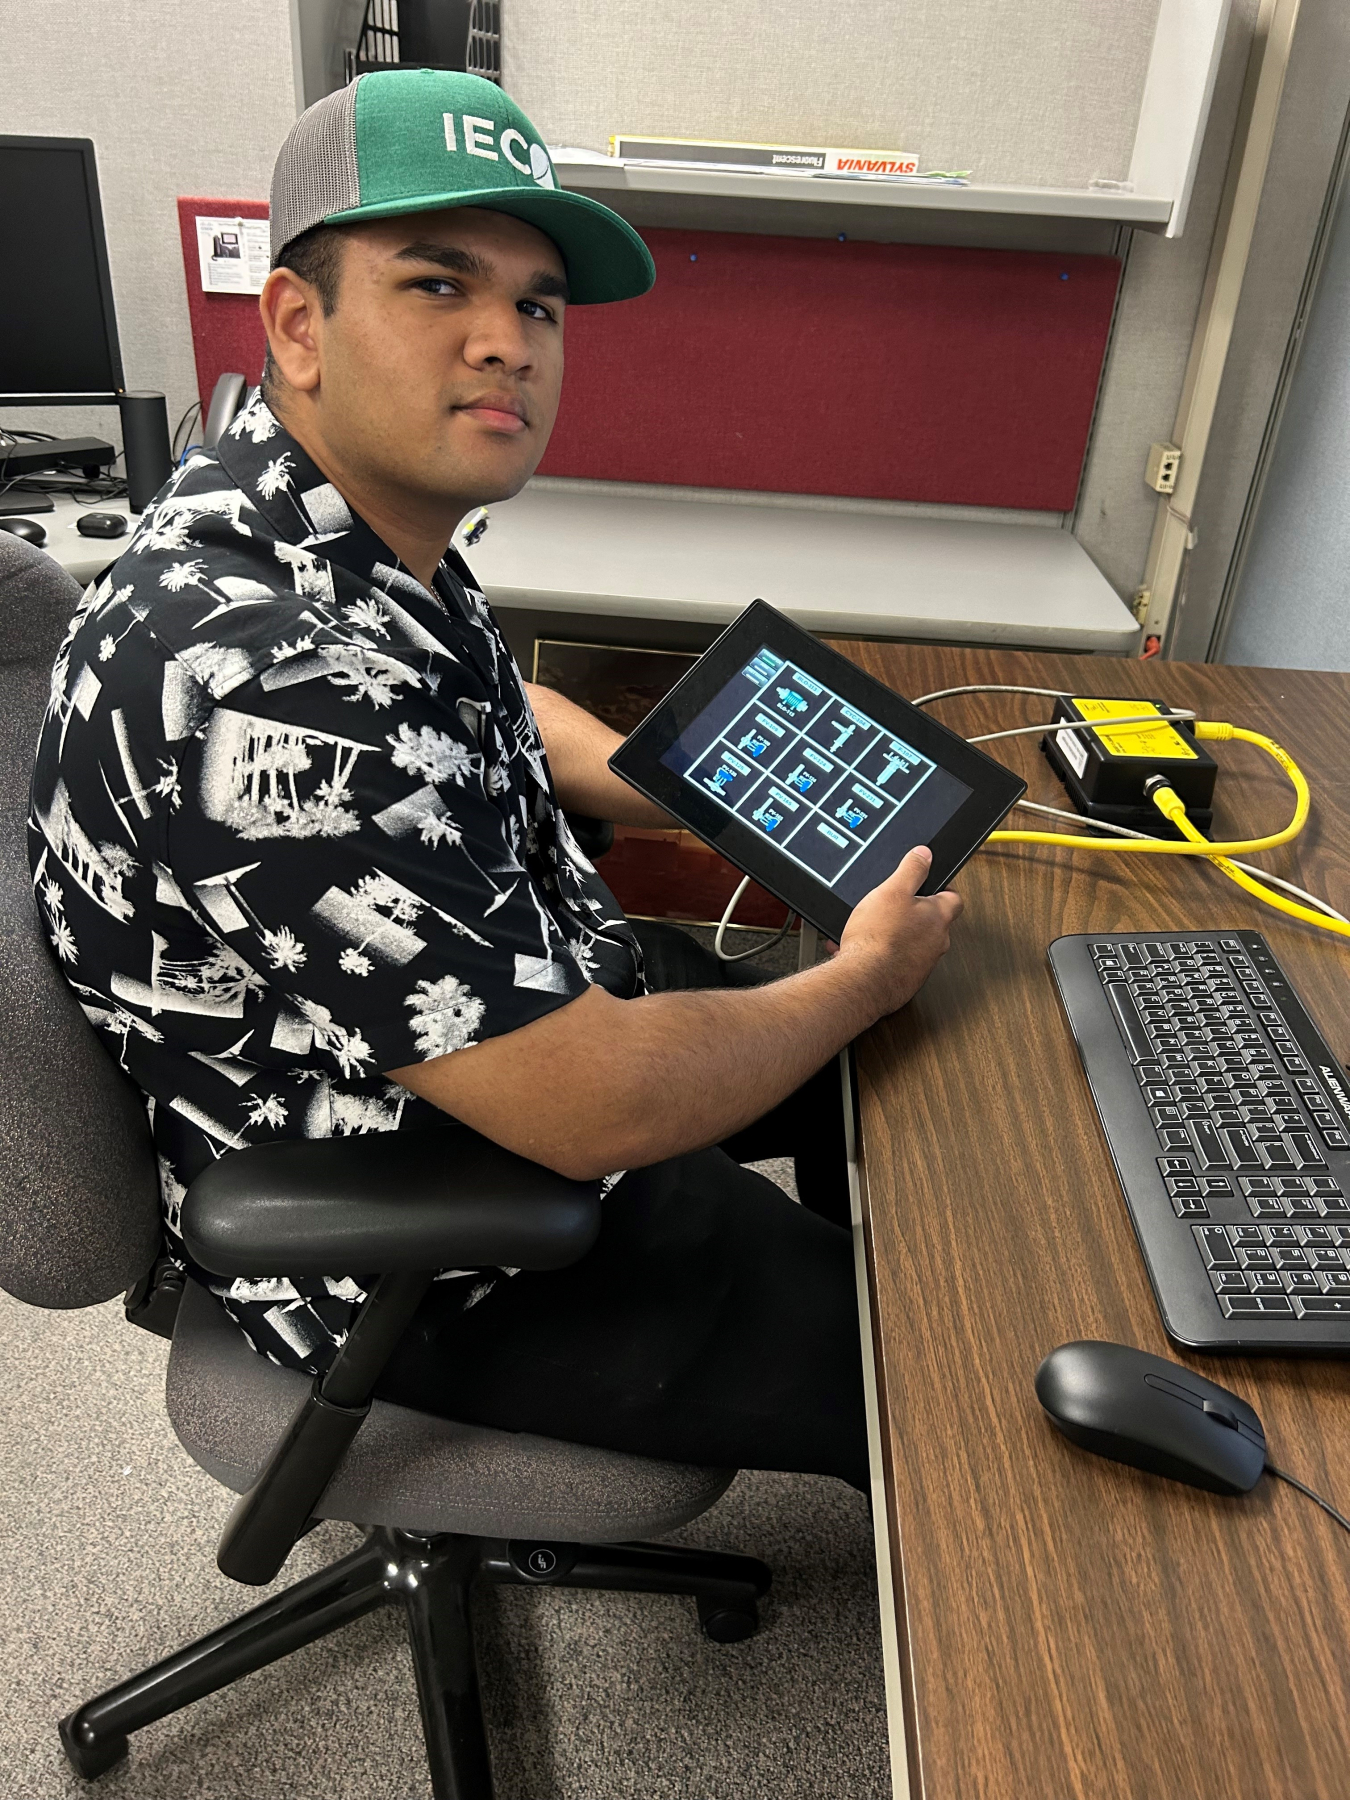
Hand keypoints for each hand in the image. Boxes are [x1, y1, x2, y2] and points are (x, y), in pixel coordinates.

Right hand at [836, 845, 963, 1018]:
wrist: (863, 980)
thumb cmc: (878, 938)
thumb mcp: (892, 891)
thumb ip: (912, 870)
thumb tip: (924, 854)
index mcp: (938, 916)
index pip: (953, 898)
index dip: (941, 890)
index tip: (930, 886)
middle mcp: (937, 942)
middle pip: (934, 923)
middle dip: (915, 915)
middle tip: (895, 909)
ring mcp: (923, 964)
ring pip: (915, 944)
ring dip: (898, 938)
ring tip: (874, 932)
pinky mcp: (907, 980)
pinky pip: (900, 963)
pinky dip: (886, 957)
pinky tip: (865, 951)